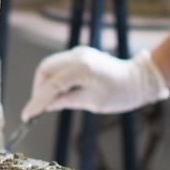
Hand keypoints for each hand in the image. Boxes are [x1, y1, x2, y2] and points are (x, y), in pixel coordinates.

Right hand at [21, 47, 169, 120]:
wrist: (140, 79)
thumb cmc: (122, 93)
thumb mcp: (93, 102)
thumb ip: (67, 101)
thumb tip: (46, 106)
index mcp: (83, 68)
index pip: (52, 84)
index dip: (38, 101)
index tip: (28, 116)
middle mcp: (78, 56)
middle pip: (45, 69)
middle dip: (39, 89)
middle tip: (40, 108)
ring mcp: (79, 53)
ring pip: (50, 66)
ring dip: (45, 84)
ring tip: (51, 103)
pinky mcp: (80, 56)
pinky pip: (59, 66)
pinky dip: (54, 79)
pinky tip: (60, 94)